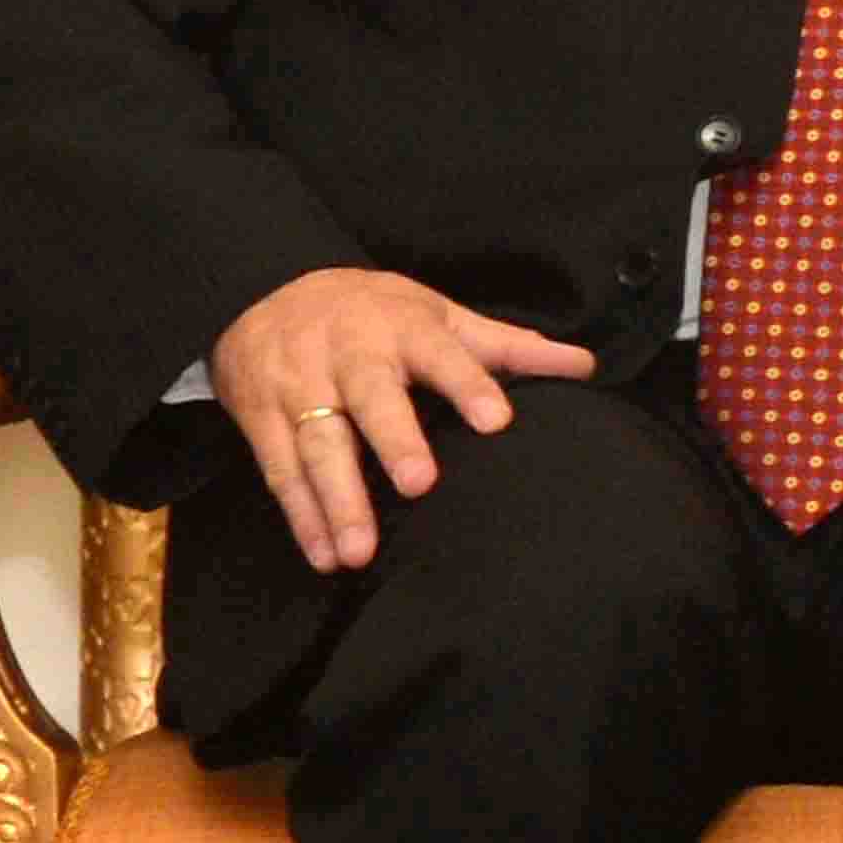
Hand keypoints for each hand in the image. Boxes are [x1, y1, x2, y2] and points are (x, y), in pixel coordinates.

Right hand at [209, 269, 597, 574]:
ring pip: (317, 444)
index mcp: (401, 328)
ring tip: (359, 552)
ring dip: (337, 500)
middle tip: (421, 484)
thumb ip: (506, 346)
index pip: (441, 355)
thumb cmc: (371, 310)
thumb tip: (583, 365)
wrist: (261, 286)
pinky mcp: (259, 417)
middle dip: (393, 440)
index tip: (496, 420)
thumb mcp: (437, 313)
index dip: (467, 384)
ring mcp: (299, 387)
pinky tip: (324, 556)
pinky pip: (279, 470)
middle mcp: (348, 356)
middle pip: (371, 399)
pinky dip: (301, 517)